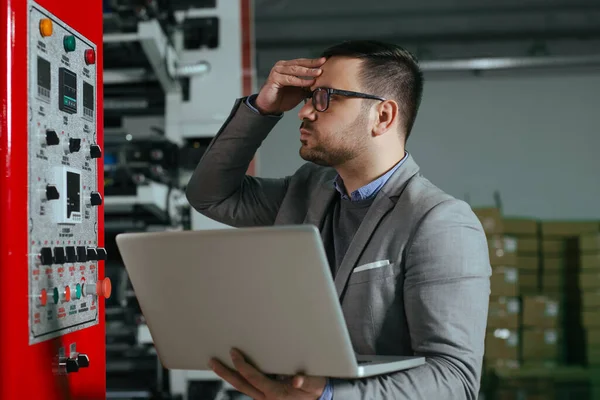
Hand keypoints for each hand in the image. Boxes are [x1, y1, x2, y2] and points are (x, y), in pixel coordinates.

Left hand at [209, 348, 326, 399]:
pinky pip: (249, 387)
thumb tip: (296, 379)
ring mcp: (264, 398)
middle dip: (225, 373)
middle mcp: (266, 398)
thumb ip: (306, 382)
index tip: (234, 353)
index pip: (253, 378)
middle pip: (241, 385)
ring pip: (242, 387)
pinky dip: (239, 378)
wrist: (318, 398)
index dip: (242, 365)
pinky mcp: (266, 395)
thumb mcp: (313, 385)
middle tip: (212, 361)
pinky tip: (233, 371)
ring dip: (229, 376)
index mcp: (275, 394)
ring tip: (218, 365)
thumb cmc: (314, 390)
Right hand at [255, 57, 325, 114]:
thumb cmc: (283, 98)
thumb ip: (308, 86)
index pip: (303, 62)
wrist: (269, 107)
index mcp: (287, 66)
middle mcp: (282, 66)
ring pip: (295, 70)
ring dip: (308, 72)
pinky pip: (289, 79)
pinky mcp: (274, 79)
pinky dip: (300, 81)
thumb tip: (323, 84)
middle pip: (299, 63)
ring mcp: (277, 71)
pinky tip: (308, 83)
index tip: (325, 61)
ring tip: (318, 73)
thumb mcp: (299, 91)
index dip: (313, 62)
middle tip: (323, 65)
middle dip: (312, 64)